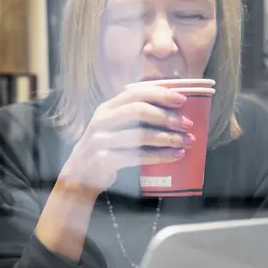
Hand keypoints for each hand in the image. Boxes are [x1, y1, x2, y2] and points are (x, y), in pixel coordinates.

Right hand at [56, 84, 193, 196]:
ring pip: (140, 135)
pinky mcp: (105, 160)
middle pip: (138, 110)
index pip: (135, 93)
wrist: (80, 174)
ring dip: (168, 138)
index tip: (182, 100)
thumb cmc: (105, 147)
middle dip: (167, 117)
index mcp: (107, 108)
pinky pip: (138, 156)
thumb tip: (173, 109)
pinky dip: (160, 156)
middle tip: (187, 124)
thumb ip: (133, 115)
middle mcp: (102, 121)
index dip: (160, 94)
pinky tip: (175, 155)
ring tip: (186, 141)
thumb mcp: (113, 125)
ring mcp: (101, 140)